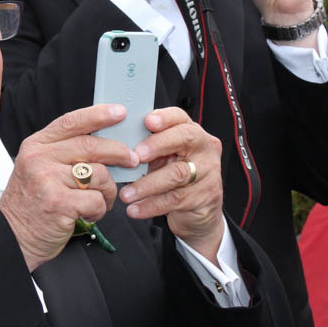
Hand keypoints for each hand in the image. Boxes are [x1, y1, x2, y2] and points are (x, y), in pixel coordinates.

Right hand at [0, 104, 138, 271]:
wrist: (12, 238)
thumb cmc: (32, 203)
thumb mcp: (39, 169)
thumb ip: (65, 153)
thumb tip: (107, 142)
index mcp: (36, 145)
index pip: (71, 121)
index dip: (99, 115)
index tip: (120, 112)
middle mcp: (39, 158)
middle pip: (91, 146)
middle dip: (119, 152)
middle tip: (132, 160)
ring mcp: (47, 180)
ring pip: (99, 174)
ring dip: (108, 190)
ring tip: (101, 200)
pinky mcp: (58, 203)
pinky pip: (96, 199)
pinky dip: (99, 209)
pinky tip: (88, 214)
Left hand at [118, 108, 225, 264]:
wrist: (198, 209)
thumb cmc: (175, 176)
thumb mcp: (163, 158)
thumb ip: (148, 148)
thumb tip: (117, 145)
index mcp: (192, 132)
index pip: (180, 117)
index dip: (164, 117)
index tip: (147, 122)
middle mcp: (205, 147)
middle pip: (184, 138)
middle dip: (157, 144)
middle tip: (135, 156)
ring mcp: (209, 171)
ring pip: (177, 174)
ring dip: (147, 184)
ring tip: (126, 193)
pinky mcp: (206, 195)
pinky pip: (176, 199)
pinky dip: (152, 205)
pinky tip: (135, 209)